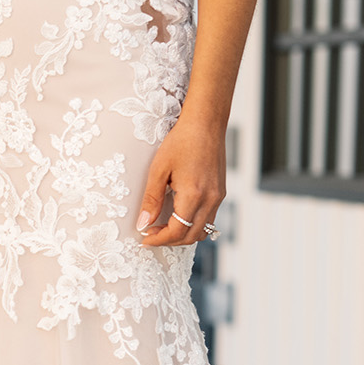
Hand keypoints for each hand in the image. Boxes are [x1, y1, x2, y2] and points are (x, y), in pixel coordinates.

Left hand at [136, 111, 225, 247]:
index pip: (176, 231)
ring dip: (182, 235)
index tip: (144, 238)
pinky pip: (208, 219)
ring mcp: (218, 197)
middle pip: (191, 237)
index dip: (158, 239)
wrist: (206, 124)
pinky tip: (178, 216)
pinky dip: (193, 225)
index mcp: (194, 195)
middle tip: (150, 233)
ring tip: (162, 227)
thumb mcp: (159, 170)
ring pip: (202, 231)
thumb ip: (151, 199)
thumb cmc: (182, 141)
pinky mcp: (220, 193)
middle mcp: (210, 200)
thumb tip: (143, 223)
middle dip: (169, 241)